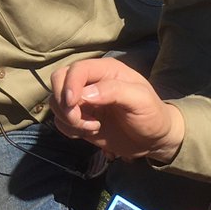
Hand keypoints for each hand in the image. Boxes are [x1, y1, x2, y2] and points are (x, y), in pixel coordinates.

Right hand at [51, 58, 184, 161]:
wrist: (154, 140)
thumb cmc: (152, 115)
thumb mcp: (141, 100)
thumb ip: (114, 91)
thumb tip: (84, 95)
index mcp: (105, 70)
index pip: (76, 70)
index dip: (69, 85)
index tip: (72, 104)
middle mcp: (90, 82)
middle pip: (58, 80)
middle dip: (63, 102)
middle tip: (79, 119)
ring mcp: (83, 100)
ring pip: (56, 101)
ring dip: (68, 118)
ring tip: (92, 127)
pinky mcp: (79, 118)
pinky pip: (60, 120)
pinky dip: (68, 128)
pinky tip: (88, 132)